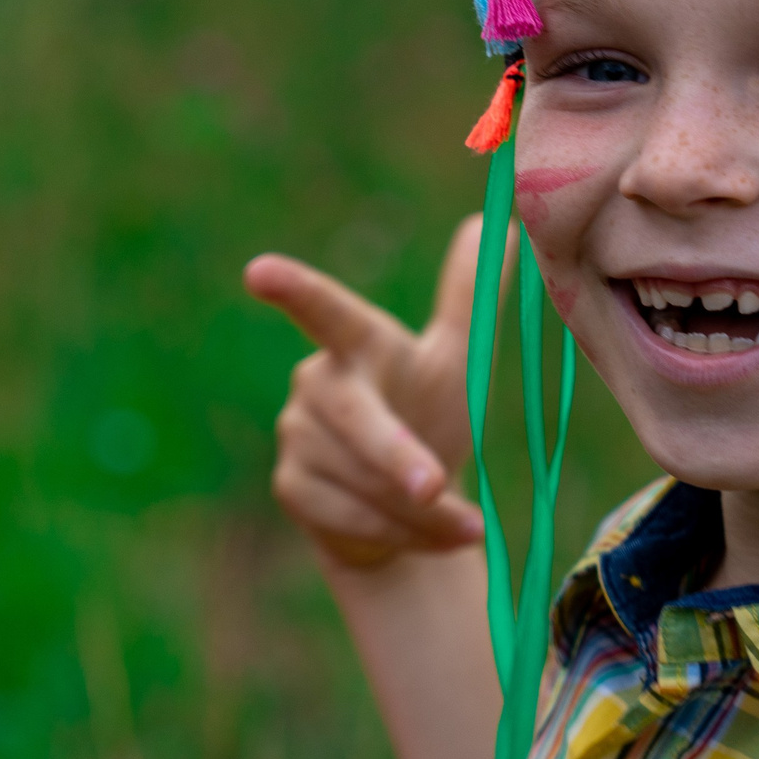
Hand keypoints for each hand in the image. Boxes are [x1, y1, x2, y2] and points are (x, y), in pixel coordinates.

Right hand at [244, 216, 486, 568]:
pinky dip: (401, 533)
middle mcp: (317, 381)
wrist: (400, 506)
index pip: (326, 312)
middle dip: (394, 455)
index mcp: (359, 344)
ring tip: (462, 522)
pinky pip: (352, 516)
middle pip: (355, 418)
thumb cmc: (428, 414)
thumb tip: (500, 222)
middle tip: (433, 487)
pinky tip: (423, 536)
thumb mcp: (459, 360)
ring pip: (363, 480)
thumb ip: (472, 296)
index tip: (258, 272)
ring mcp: (297, 434)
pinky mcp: (292, 486)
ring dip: (421, 511)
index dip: (294, 291)